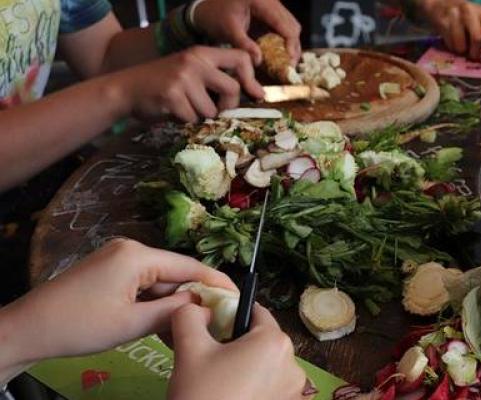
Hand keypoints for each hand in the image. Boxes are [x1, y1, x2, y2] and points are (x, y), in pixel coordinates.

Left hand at [0, 239, 235, 378]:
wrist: (27, 329)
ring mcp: (119, 259)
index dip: (216, 282)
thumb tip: (206, 305)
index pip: (189, 266)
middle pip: (175, 272)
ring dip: (174, 304)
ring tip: (192, 328)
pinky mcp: (110, 272)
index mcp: (137, 255)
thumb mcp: (132, 324)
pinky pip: (143, 285)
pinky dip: (155, 304)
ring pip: (160, 282)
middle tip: (217, 320)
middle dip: (194, 296)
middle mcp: (131, 250)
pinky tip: (165, 324)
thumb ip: (173, 312)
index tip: (239, 297)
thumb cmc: (79, 325)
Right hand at [116, 46, 263, 121]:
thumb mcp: (191, 72)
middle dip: (227, 107)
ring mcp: (183, 78)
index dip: (251, 78)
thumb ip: (216, 79)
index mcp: (202, 53)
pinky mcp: (172, 96)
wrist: (126, 89)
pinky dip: (184, 122)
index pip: (240, 58)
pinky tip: (172, 112)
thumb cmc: (165, 85)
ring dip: (200, 116)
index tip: (255, 94)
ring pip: (211, 110)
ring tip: (184, 109)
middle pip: (232, 89)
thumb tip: (255, 96)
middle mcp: (195, 61)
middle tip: (214, 112)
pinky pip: (192, 119)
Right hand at [167, 303, 306, 399]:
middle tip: (212, 360)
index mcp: (274, 342)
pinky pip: (272, 388)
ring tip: (221, 383)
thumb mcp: (189, 350)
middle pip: (263, 340)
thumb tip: (197, 306)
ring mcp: (294, 391)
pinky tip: (233, 396)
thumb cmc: (201, 394)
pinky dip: (256, 388)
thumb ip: (190, 316)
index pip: (256, 312)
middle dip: (240, 345)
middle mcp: (294, 364)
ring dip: (248, 368)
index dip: (233, 315)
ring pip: (268, 365)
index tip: (214, 327)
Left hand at [193, 0, 301, 64]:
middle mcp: (270, 1)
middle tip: (289, 66)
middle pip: (293, 25)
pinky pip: (283, 28)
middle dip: (293, 47)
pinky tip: (279, 55)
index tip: (290, 61)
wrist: (207, 7)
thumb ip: (244, 45)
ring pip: (291, 27)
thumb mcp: (228, 30)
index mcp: (261, 1)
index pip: (285, 24)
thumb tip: (259, 61)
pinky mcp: (270, 14)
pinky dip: (283, 42)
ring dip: (290, 45)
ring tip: (285, 63)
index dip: (290, 44)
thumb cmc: (215, 15)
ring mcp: (272, 6)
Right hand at [419, 0, 480, 59]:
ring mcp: (455, 14)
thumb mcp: (479, 21)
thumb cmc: (464, 18)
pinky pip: (450, 43)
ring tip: (461, 49)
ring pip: (461, 44)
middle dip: (475, 52)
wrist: (440, 4)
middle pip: (477, 38)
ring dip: (462, 51)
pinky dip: (452, 48)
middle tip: (473, 56)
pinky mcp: (442, 22)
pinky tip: (452, 43)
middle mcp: (470, 10)